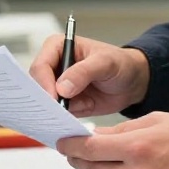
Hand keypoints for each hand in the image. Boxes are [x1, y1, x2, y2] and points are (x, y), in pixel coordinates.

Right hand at [29, 33, 149, 117]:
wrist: (131, 83)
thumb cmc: (119, 63)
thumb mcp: (105, 63)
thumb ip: (83, 72)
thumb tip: (62, 88)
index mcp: (58, 47)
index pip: (40, 65)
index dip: (43, 83)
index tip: (53, 98)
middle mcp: (53, 66)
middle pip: (36, 86)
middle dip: (45, 100)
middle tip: (54, 113)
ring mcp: (57, 86)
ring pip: (44, 103)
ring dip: (53, 112)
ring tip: (66, 117)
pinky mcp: (63, 103)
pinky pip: (55, 114)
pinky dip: (61, 120)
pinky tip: (71, 121)